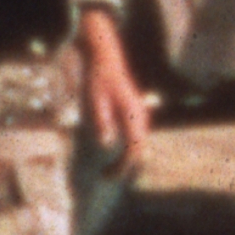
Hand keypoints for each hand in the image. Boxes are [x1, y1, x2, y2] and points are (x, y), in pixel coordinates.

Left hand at [75, 13, 154, 171]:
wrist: (104, 57)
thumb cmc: (97, 79)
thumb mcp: (94, 101)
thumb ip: (101, 122)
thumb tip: (106, 144)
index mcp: (133, 115)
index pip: (134, 149)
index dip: (122, 167)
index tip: (107, 177)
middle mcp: (141, 116)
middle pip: (139, 149)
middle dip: (124, 167)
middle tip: (105, 177)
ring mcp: (140, 114)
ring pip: (139, 144)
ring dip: (126, 159)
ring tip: (108, 171)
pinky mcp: (134, 112)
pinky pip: (135, 136)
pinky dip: (127, 149)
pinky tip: (113, 154)